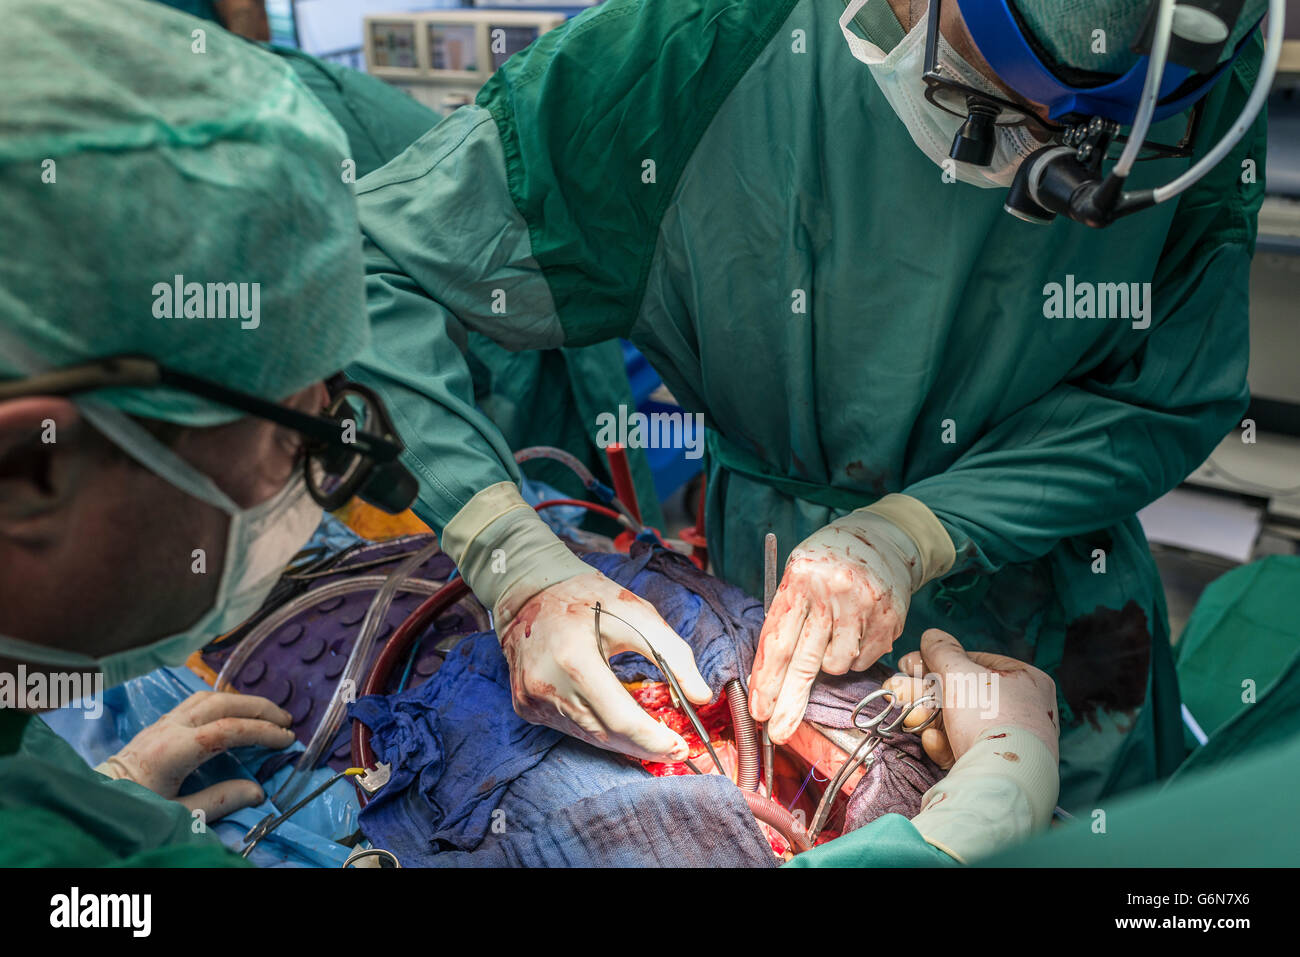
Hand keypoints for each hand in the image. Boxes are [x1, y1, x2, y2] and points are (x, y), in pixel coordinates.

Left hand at [97, 691, 295, 819]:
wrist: (98, 802)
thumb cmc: (136, 810)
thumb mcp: (179, 815)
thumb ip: (220, 801)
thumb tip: (258, 791)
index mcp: (175, 750)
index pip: (228, 730)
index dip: (262, 731)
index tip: (286, 739)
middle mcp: (170, 727)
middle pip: (222, 703)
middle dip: (259, 708)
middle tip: (286, 720)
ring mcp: (164, 722)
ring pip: (210, 696)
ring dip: (242, 701)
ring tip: (267, 713)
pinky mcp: (161, 723)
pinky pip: (198, 701)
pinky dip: (224, 701)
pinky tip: (235, 711)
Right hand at [498, 570, 712, 761]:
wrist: (530, 591)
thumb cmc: (588, 598)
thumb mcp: (638, 615)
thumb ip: (675, 655)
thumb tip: (702, 696)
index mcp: (574, 660)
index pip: (620, 719)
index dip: (654, 739)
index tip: (681, 747)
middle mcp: (547, 686)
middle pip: (605, 735)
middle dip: (644, 747)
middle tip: (675, 750)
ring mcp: (532, 700)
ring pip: (589, 738)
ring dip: (624, 743)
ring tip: (653, 739)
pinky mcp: (526, 706)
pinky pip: (571, 729)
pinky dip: (600, 731)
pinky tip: (619, 726)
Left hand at [749, 509, 919, 743]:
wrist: (884, 537)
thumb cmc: (829, 561)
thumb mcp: (799, 575)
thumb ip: (787, 616)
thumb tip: (770, 676)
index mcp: (800, 580)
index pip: (778, 641)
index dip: (767, 681)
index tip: (759, 711)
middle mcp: (831, 593)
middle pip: (805, 662)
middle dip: (789, 703)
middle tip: (777, 733)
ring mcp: (864, 606)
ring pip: (837, 665)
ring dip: (830, 662)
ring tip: (834, 633)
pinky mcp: (890, 618)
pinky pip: (863, 660)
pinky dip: (855, 655)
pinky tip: (856, 629)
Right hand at [885, 629, 1059, 768]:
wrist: (1001, 777)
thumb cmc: (987, 715)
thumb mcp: (959, 673)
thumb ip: (942, 651)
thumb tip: (931, 635)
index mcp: (1027, 679)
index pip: (978, 660)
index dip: (941, 659)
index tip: (912, 663)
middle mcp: (1026, 709)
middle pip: (967, 692)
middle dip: (930, 691)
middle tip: (902, 688)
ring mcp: (1014, 740)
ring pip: (964, 722)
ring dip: (932, 717)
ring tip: (910, 716)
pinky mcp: (999, 766)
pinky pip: (969, 746)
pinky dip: (946, 743)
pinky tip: (931, 740)